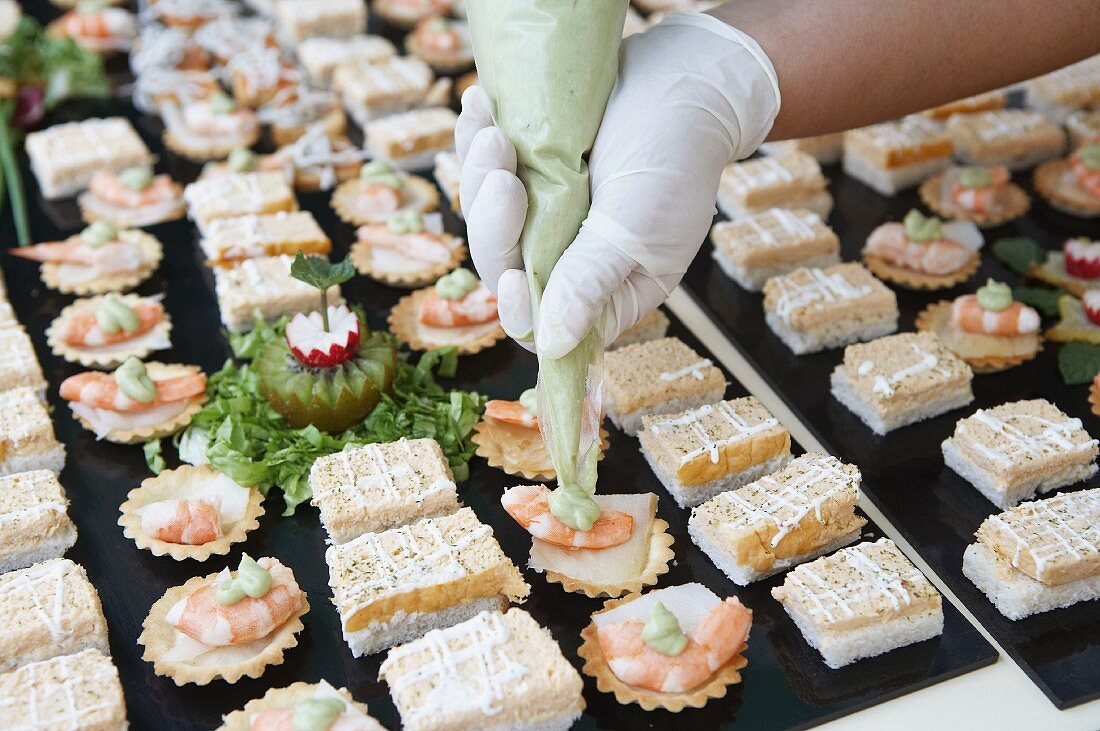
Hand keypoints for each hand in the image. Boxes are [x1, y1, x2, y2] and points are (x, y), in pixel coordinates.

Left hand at [456, 12, 780, 357]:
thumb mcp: (637, 230)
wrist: (685, 80)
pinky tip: (478, 110)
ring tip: (493, 135)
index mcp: (602, 292)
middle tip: (502, 179)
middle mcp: (566, 259)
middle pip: (503, 267)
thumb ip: (591, 282)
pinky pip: (486, 167)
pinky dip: (475, 140)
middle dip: (494, 227)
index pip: (544, 326)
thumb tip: (553, 346)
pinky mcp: (527, 170)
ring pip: (486, 217)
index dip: (520, 311)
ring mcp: (542, 214)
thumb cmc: (677, 159)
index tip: (513, 279)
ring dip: (480, 177)